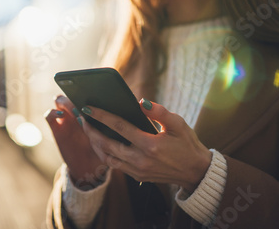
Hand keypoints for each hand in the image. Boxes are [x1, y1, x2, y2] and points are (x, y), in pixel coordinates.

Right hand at [45, 95, 108, 189]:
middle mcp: (77, 111)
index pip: (88, 90)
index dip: (93, 87)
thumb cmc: (105, 151)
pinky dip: (52, 112)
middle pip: (72, 92)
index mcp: (91, 110)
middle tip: (85, 98)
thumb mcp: (113, 137)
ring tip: (75, 107)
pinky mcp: (56, 129)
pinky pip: (49, 116)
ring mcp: (65, 119)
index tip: (100, 90)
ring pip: (59, 100)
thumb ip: (116, 123)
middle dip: (78, 93)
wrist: (90, 168)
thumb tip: (127, 109)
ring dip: (65, 101)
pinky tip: (61, 114)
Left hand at [81, 99, 211, 192]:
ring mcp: (137, 171)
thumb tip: (140, 102)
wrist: (196, 172)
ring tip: (88, 129)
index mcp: (150, 145)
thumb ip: (159, 112)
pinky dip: (104, 153)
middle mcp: (140, 160)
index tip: (88, 108)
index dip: (101, 116)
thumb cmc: (187, 144)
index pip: (119, 127)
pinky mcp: (137, 177)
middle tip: (81, 117)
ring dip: (95, 143)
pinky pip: (114, 165)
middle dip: (91, 130)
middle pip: (106, 144)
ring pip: (107, 157)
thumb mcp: (179, 124)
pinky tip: (100, 142)